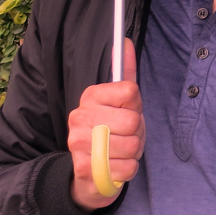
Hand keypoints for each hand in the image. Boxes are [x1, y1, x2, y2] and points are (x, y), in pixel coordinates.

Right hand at [67, 38, 143, 210]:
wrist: (90, 172)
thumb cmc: (112, 132)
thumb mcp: (120, 102)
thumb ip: (125, 73)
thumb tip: (125, 42)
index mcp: (90, 96)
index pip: (131, 91)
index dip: (136, 105)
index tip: (126, 111)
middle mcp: (80, 118)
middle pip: (133, 121)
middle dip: (137, 132)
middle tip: (125, 135)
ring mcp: (79, 145)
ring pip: (132, 145)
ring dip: (133, 152)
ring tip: (120, 150)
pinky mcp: (84, 169)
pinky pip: (128, 167)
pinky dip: (128, 169)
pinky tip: (115, 165)